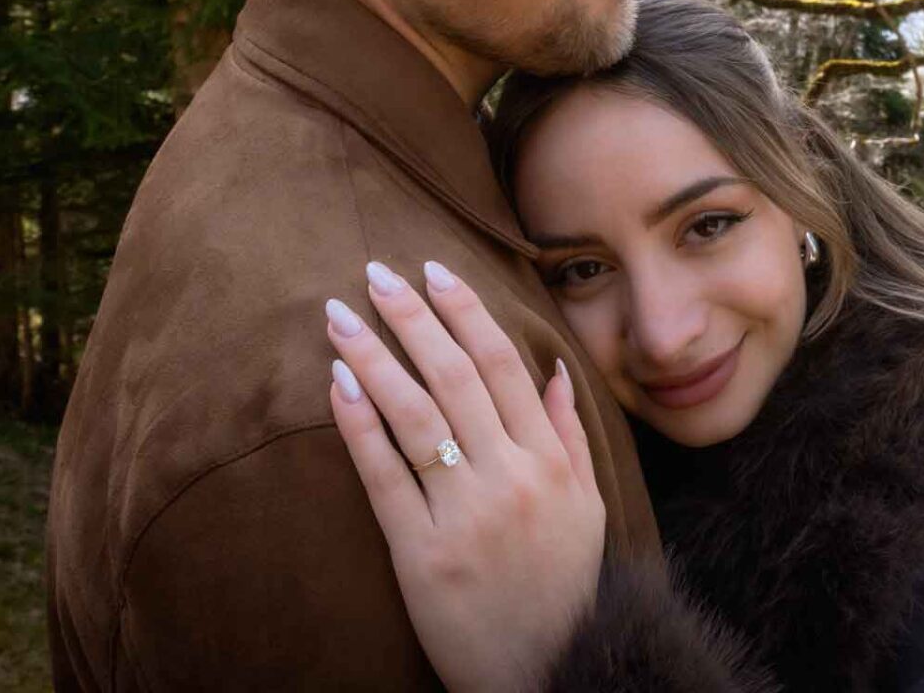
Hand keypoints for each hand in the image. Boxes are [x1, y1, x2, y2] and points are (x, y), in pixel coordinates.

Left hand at [325, 260, 604, 692]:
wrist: (545, 672)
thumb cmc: (563, 588)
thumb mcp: (586, 507)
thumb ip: (570, 436)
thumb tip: (553, 369)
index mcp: (551, 463)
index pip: (503, 365)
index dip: (465, 311)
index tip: (432, 269)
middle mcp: (511, 480)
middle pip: (456, 377)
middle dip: (413, 317)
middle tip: (376, 272)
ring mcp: (466, 517)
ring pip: (416, 416)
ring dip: (375, 356)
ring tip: (340, 315)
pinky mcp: (422, 555)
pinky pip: (385, 476)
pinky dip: (360, 424)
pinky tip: (337, 382)